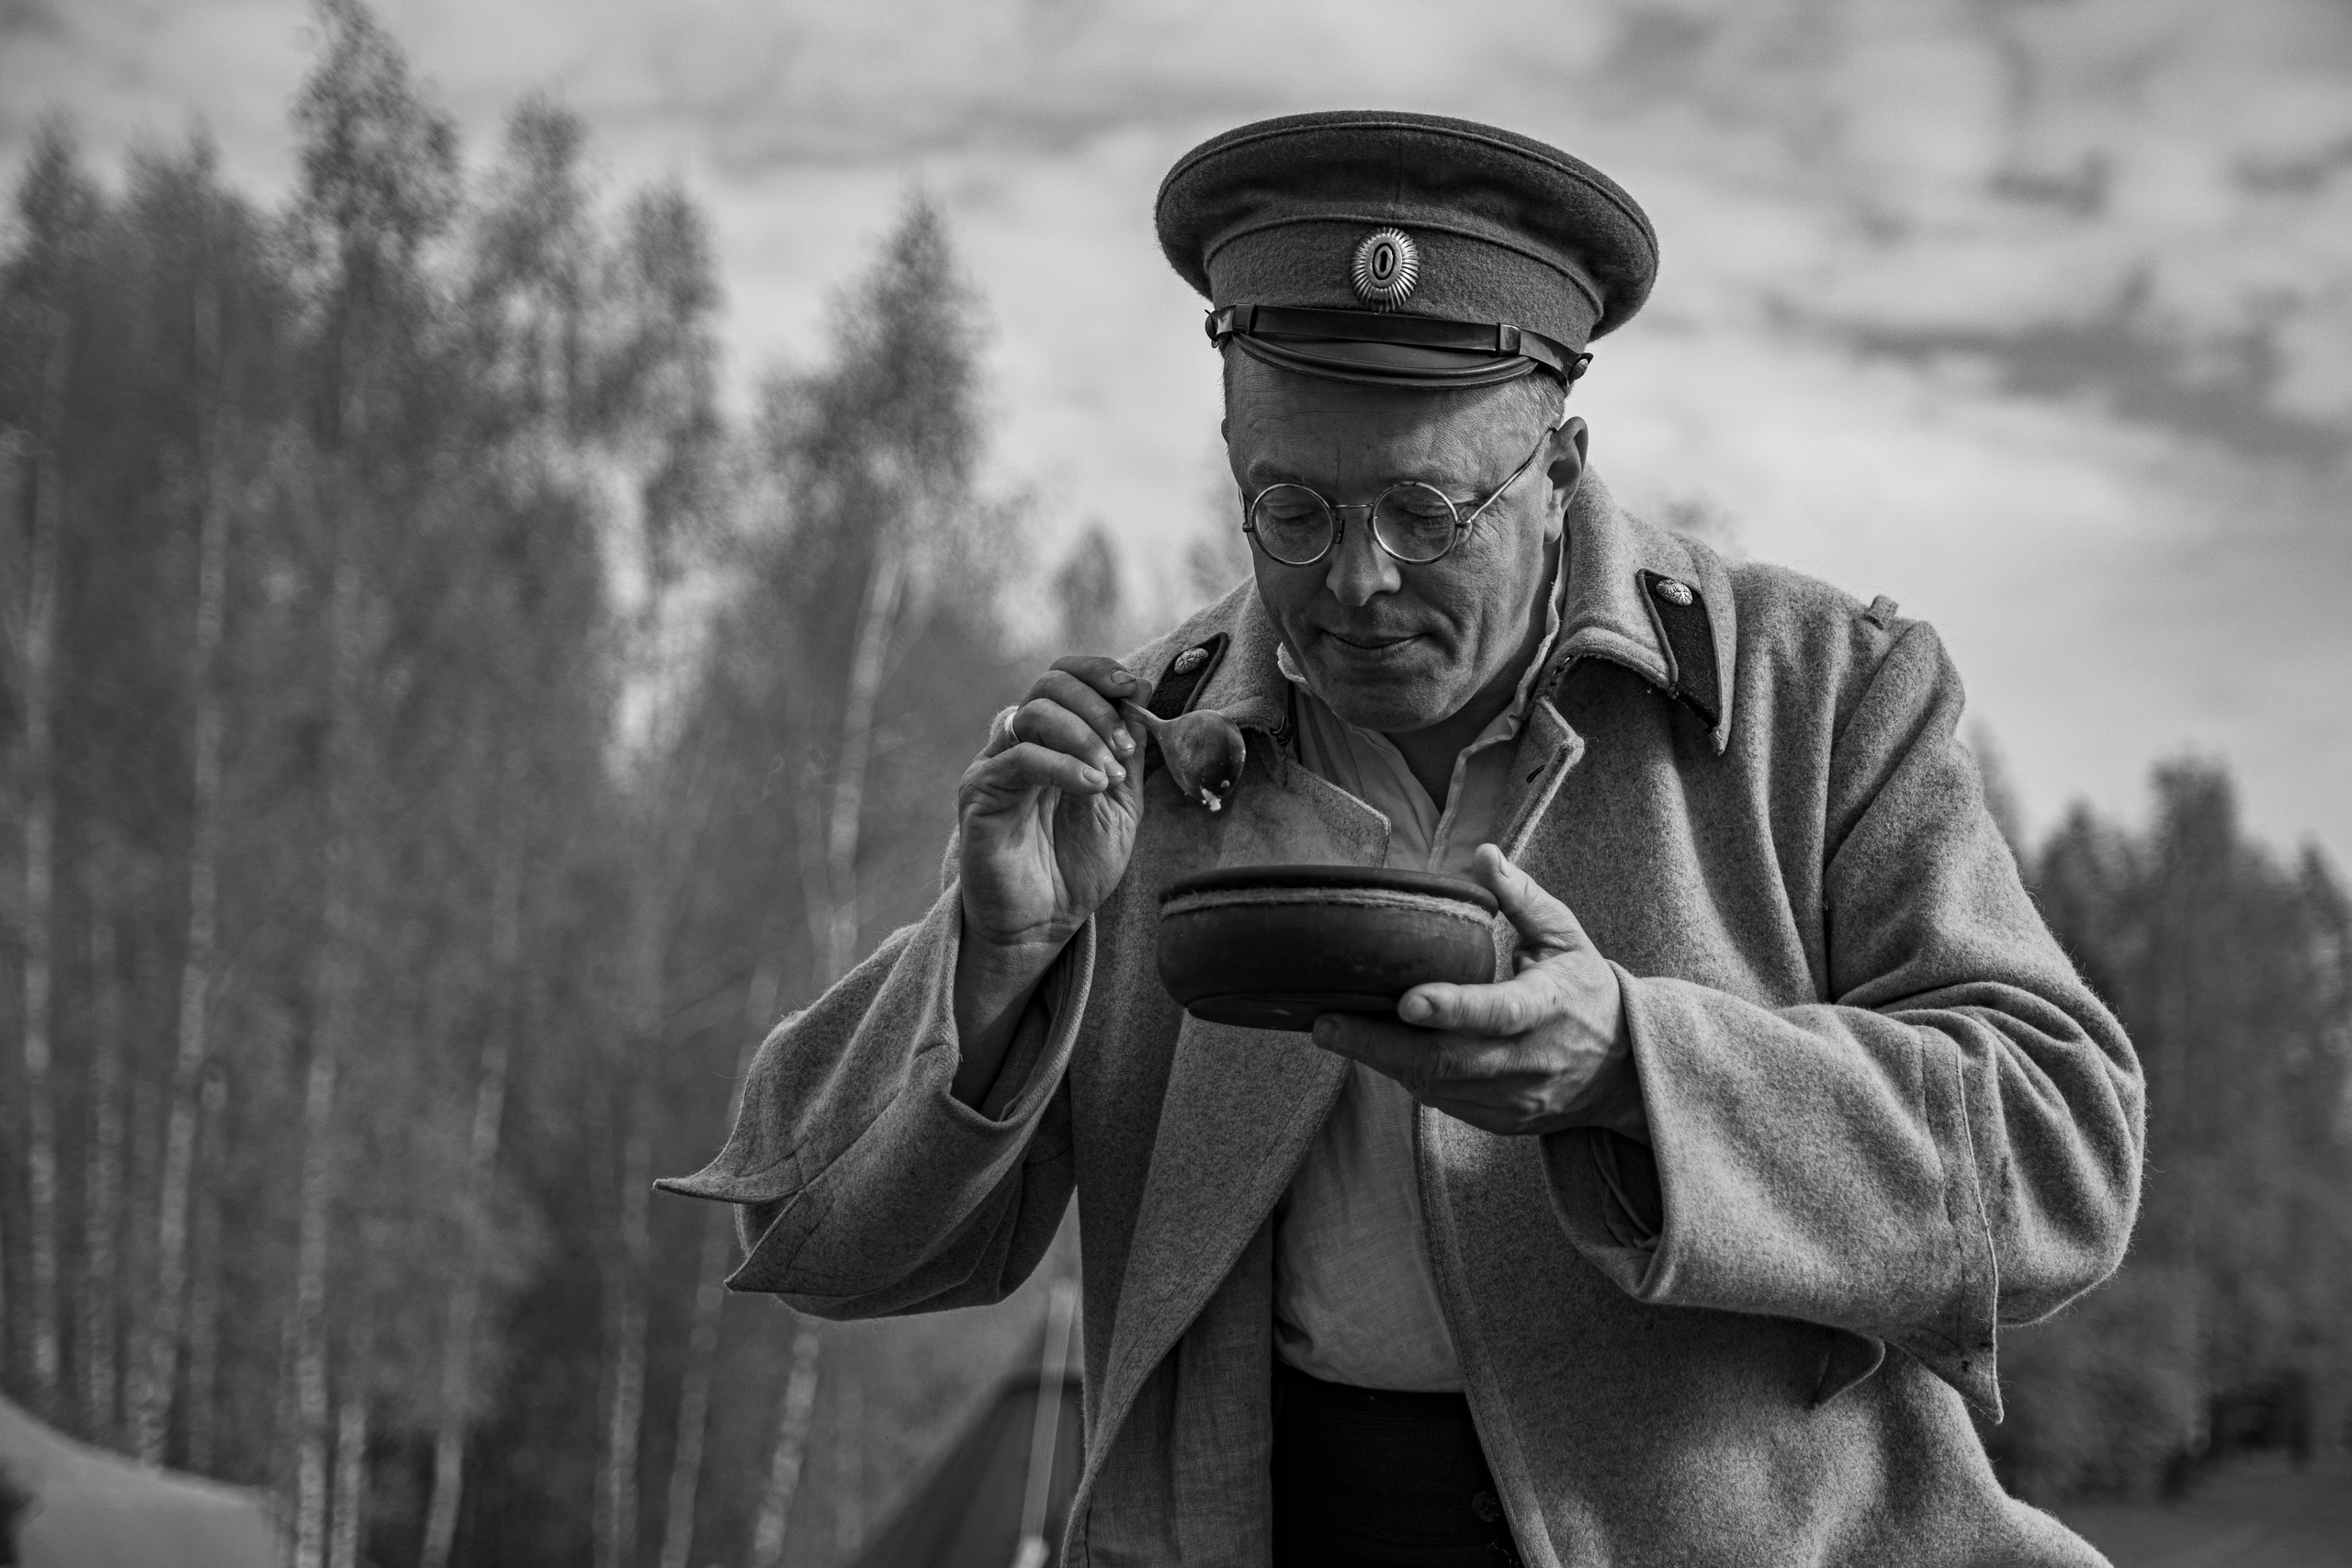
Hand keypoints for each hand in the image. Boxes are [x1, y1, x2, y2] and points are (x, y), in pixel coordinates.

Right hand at [957, 656, 1149, 954]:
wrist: (1043, 925)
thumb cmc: (1078, 867)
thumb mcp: (1121, 803)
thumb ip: (1128, 752)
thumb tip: (1139, 691)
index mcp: (1050, 739)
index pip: (1064, 677)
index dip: (1097, 672)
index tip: (1131, 689)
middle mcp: (1017, 743)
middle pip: (1048, 685)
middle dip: (1097, 706)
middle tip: (1125, 746)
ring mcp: (994, 765)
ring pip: (1033, 714)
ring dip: (1084, 737)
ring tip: (1110, 778)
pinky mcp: (979, 793)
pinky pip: (1020, 759)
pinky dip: (1064, 766)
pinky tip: (1092, 787)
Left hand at [1311, 845, 1642, 1139]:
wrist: (1626, 1071)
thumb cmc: (1587, 991)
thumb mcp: (1565, 937)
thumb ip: (1523, 898)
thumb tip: (1483, 854)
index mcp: (1549, 1007)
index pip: (1498, 1012)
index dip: (1453, 1009)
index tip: (1407, 1000)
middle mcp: (1530, 1060)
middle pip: (1449, 1062)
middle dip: (1380, 1045)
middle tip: (1326, 1023)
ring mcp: (1514, 1097)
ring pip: (1438, 1088)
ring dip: (1383, 1062)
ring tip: (1336, 1031)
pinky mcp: (1501, 1120)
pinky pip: (1443, 1103)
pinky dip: (1406, 1077)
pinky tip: (1375, 1051)